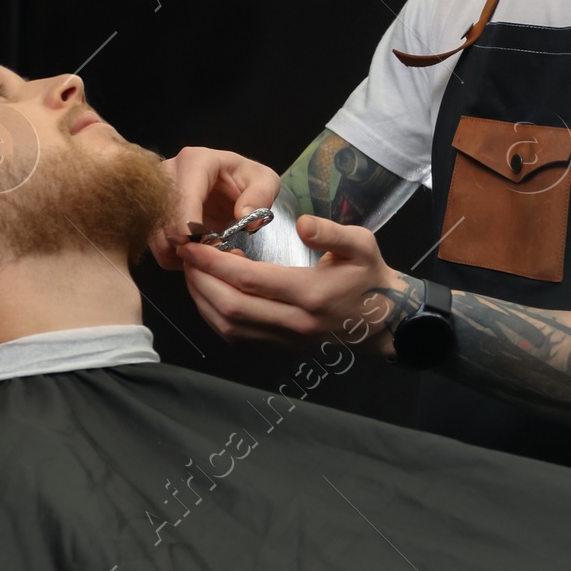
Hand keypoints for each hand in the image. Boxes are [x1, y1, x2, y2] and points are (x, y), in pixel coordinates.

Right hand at [152, 145, 279, 270]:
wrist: (232, 185)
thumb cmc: (246, 180)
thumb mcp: (265, 182)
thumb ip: (260, 195)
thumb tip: (244, 214)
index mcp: (195, 161)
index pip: (183, 196)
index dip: (188, 224)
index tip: (200, 244)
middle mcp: (168, 173)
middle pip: (164, 216)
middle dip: (185, 243)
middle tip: (212, 254)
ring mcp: (157, 193)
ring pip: (157, 233)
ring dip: (179, 253)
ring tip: (207, 256)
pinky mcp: (154, 213)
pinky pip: (156, 244)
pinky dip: (174, 257)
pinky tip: (196, 255)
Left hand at [179, 215, 413, 349]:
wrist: (383, 319)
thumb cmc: (369, 276)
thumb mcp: (361, 244)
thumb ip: (331, 232)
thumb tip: (303, 223)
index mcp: (309, 293)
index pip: (249, 280)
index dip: (215, 263)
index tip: (194, 246)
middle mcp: (293, 322)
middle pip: (230, 307)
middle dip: (200, 282)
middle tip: (186, 258)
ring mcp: (286, 339)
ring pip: (229, 327)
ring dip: (203, 301)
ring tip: (194, 274)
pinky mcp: (281, 347)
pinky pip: (238, 338)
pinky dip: (215, 317)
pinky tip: (210, 295)